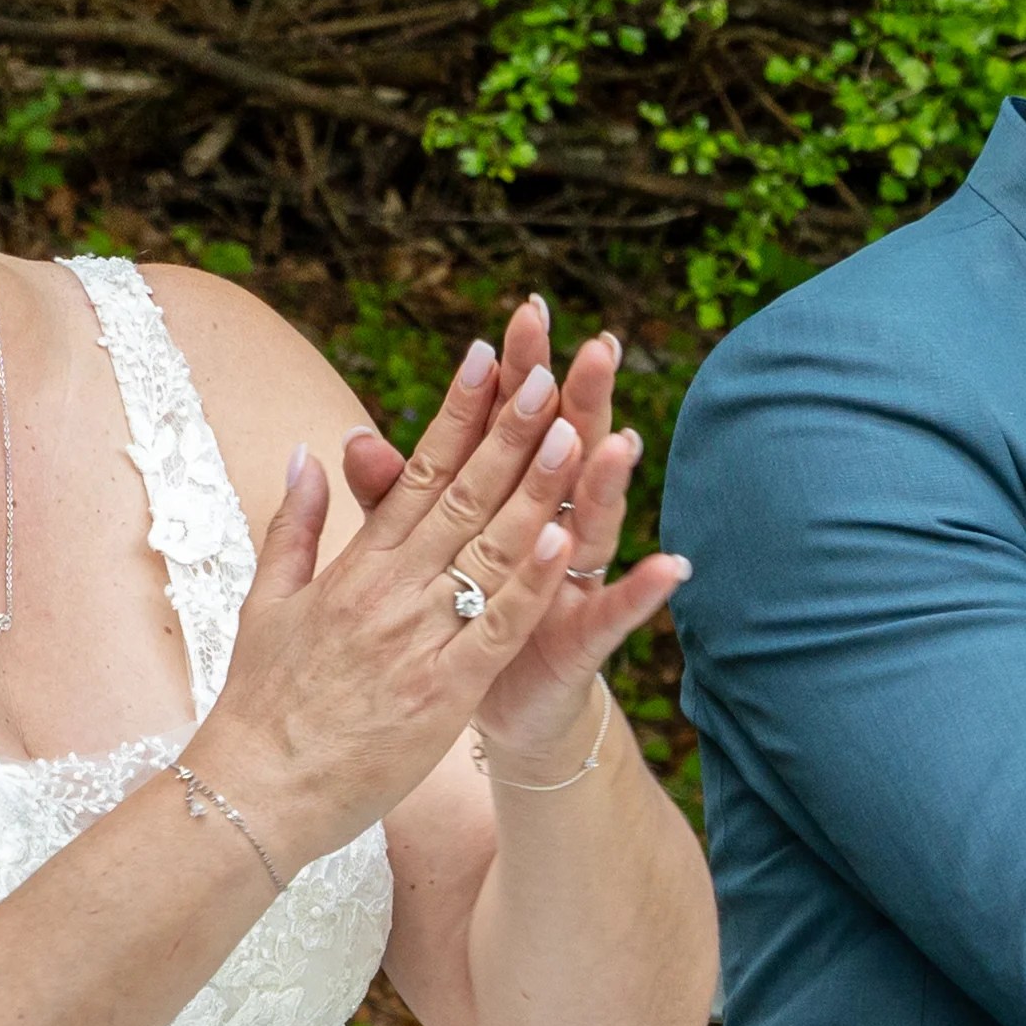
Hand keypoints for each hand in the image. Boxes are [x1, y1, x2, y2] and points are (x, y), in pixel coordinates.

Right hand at [195, 315, 593, 869]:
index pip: (416, 472)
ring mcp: (419, 638)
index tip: (487, 359)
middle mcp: (390, 589)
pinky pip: (498, 629)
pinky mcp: (444, 691)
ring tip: (574, 431)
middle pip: (464, 496)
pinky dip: (534, 585)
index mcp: (355, 565)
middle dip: (509, 431)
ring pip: (491, 551)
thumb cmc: (260, 702)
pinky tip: (568, 542)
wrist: (252, 790)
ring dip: (536, 491)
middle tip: (548, 372)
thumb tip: (306, 454)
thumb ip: (294, 525)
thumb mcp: (266, 601)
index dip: (456, 413)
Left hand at [331, 297, 685, 779]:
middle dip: (580, 403)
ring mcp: (573, 585)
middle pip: (564, 458)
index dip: (518, 375)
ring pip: (594, 525)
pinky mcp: (584, 641)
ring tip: (623, 441)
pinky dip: (642, 592)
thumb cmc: (460, 620)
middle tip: (596, 346)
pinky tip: (673, 566)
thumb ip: (393, 497)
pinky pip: (616, 614)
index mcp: (505, 507)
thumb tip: (352, 439)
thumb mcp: (419, 556)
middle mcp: (551, 532)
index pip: (510, 427)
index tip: (523, 315)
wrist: (492, 710)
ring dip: (609, 486)